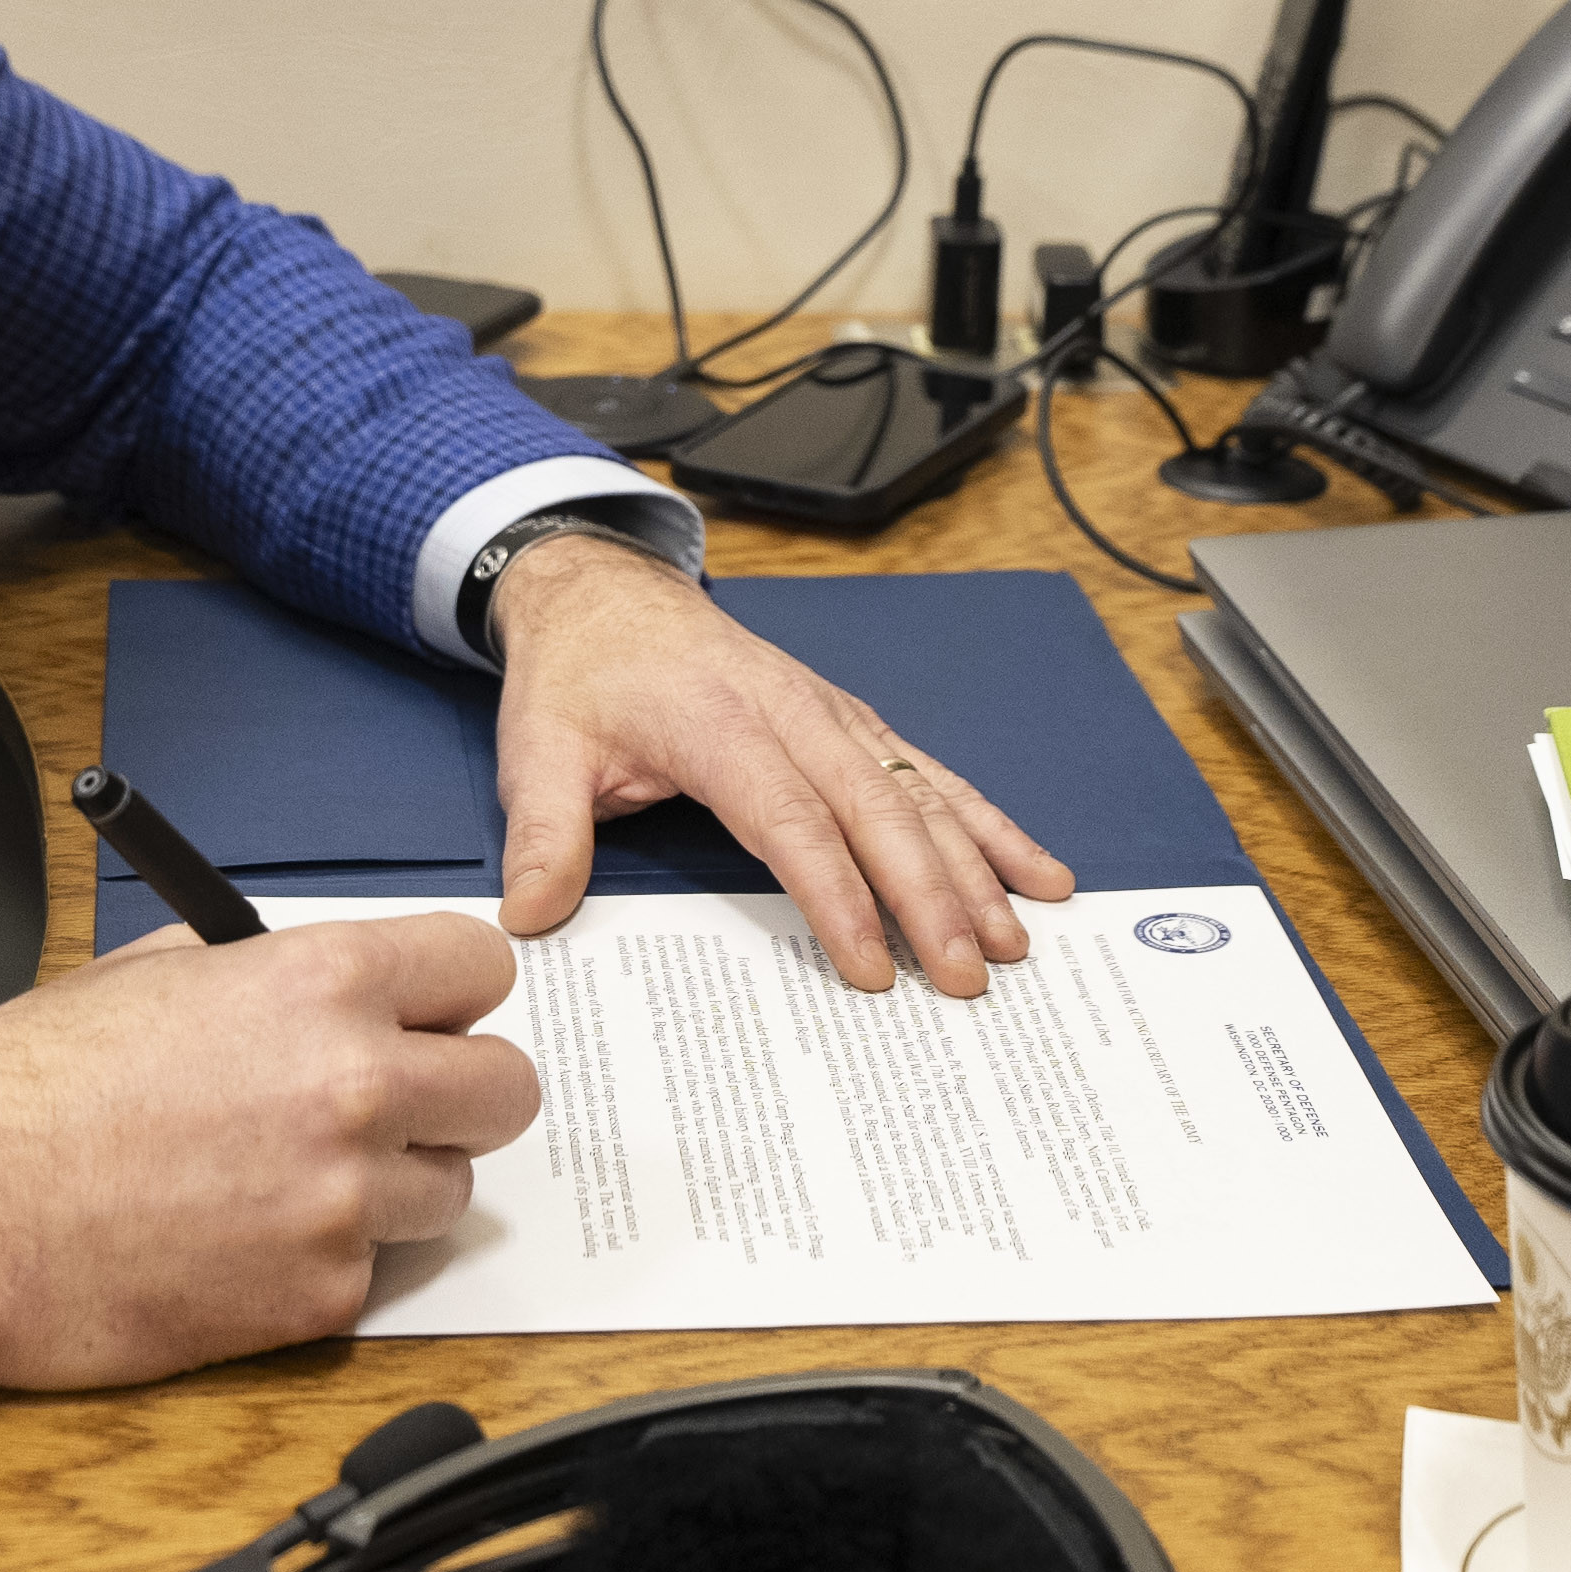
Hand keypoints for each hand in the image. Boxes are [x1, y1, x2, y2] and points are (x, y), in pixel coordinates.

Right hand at [0, 911, 538, 1440]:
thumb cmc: (23, 1092)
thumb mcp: (151, 973)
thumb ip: (268, 971)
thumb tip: (330, 981)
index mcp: (320, 983)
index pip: (481, 967)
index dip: (450, 995)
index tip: (428, 1017)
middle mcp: (355, 1087)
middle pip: (507, 1090)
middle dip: (457, 1095)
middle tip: (395, 1108)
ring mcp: (343, 1202)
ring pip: (450, 1192)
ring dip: (393, 1187)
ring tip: (290, 1183)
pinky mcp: (318, 1300)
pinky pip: (371, 1275)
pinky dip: (322, 1263)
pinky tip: (238, 1245)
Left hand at [487, 531, 1073, 995]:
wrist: (607, 594)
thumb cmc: (580, 675)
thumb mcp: (539, 749)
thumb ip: (545, 834)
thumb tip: (534, 914)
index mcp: (720, 724)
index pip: (791, 820)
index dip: (837, 894)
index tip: (869, 966)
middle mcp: (794, 714)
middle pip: (879, 811)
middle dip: (932, 898)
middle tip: (967, 977)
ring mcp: (833, 716)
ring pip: (921, 793)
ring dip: (976, 868)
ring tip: (1017, 941)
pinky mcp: (853, 724)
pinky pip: (932, 774)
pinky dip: (989, 824)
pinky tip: (1036, 870)